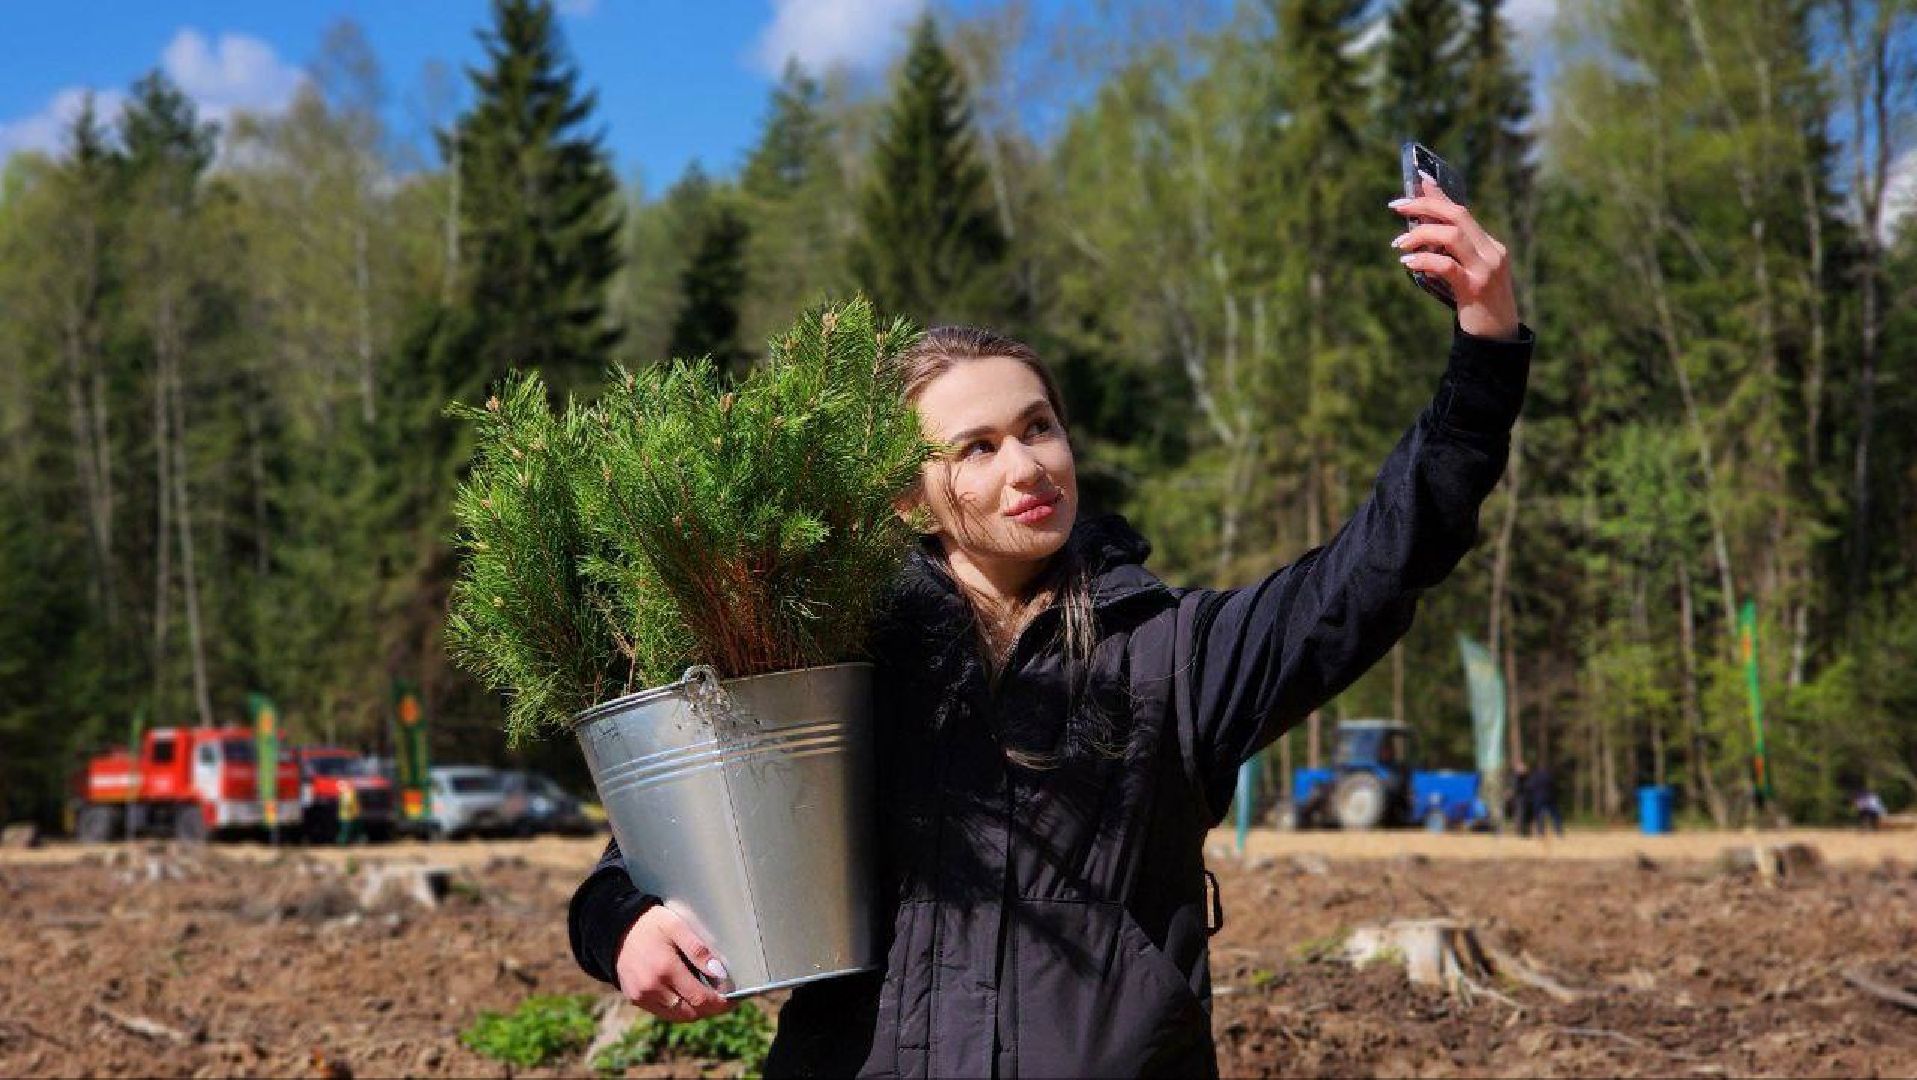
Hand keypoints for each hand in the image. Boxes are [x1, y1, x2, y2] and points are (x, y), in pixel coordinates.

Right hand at [614, 904, 735, 1021]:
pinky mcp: (635, 998)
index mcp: (666, 969)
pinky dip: (678, 1009)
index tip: (733, 1000)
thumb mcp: (677, 926)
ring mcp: (642, 996)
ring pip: (677, 1016)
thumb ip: (699, 950)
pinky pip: (662, 1012)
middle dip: (710, 1010)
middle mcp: (652, 987)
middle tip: (724, 1000)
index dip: (720, 1003)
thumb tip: (719, 973)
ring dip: (695, 1011)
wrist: (615, 928)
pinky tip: (686, 996)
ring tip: (707, 998)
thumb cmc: (651, 924)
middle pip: (690, 1012)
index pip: (700, 998)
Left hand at [1389, 175, 1521, 340]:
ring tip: (1398, 243)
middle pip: (1457, 215)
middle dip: (1425, 206)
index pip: (1461, 211)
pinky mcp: (1475, 288)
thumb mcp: (1466, 274)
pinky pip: (1447, 266)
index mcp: (1490, 246)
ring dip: (1421, 234)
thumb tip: (1422, 235)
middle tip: (1397, 206)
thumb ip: (1450, 254)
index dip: (1438, 195)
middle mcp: (1492, 252)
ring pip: (1452, 235)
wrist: (1496, 339)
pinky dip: (1424, 260)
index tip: (1416, 181)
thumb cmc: (1476, 307)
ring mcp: (1486, 269)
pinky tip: (1407, 262)